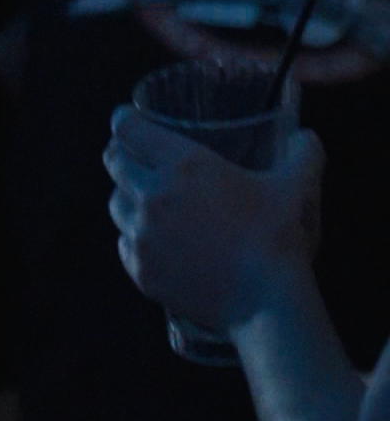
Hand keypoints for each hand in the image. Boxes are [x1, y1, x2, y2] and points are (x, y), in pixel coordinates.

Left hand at [104, 108, 321, 337]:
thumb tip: (305, 136)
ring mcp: (141, 236)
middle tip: (131, 156)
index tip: (125, 120)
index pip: (130, 131)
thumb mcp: (297, 187)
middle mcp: (152, 196)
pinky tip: (152, 241)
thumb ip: (303, 154)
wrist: (264, 300)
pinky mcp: (140, 270)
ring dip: (126, 198)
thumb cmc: (278, 237)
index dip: (125, 121)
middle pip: (115, 164)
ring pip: (116, 206)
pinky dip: (133, 238)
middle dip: (121, 156)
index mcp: (183, 165)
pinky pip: (124, 245)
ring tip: (144, 201)